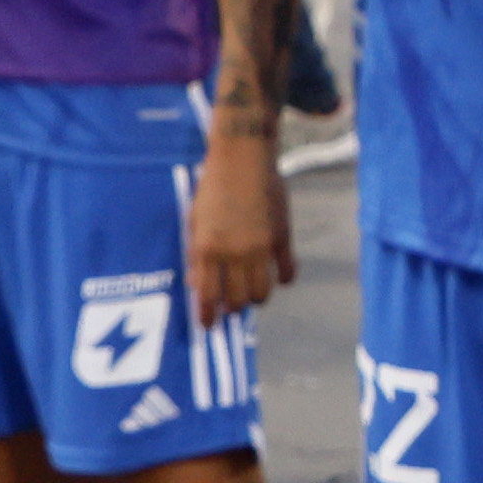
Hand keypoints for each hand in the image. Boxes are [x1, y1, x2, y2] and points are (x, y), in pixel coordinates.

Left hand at [187, 124, 291, 323]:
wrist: (243, 156)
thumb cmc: (212, 187)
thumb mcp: (194, 220)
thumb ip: (196, 254)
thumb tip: (197, 285)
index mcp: (206, 248)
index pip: (207, 296)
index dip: (208, 316)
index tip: (208, 326)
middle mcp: (233, 253)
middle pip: (236, 301)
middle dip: (232, 308)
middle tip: (231, 304)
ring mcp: (260, 247)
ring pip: (262, 293)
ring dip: (256, 297)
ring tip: (251, 291)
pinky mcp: (282, 238)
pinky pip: (287, 273)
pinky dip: (283, 279)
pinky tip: (278, 276)